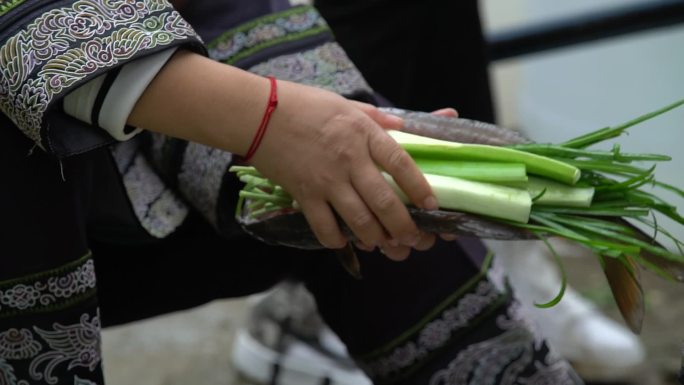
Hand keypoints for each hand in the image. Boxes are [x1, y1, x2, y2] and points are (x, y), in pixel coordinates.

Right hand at [250, 80, 438, 259]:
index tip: (432, 206)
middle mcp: (349, 160)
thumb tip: (404, 125)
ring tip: (386, 246)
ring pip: (359, 220)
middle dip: (404, 226)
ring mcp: (326, 180)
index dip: (420, 188)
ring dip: (376, 238)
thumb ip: (377, 119)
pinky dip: (337, 239)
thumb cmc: (304, 105)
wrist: (258, 113)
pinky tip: (345, 241)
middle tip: (414, 240)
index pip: (401, 164)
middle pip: (384, 201)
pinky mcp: (304, 195)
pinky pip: (325, 227)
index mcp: (363, 134)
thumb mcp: (347, 105)